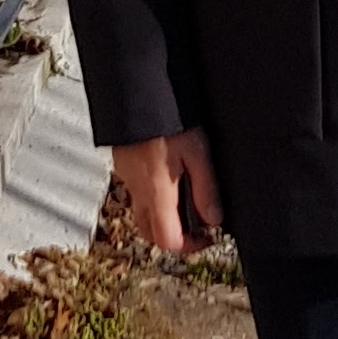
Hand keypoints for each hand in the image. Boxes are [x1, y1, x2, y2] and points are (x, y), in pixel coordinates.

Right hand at [111, 128, 222, 255]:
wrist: (135, 93)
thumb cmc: (167, 118)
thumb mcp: (197, 152)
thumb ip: (206, 188)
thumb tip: (214, 218)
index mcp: (157, 193)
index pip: (168, 240)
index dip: (191, 246)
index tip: (207, 235)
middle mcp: (138, 191)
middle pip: (150, 233)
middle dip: (173, 235)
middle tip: (196, 223)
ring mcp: (127, 178)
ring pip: (141, 213)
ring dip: (162, 216)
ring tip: (184, 199)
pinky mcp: (123, 165)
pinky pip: (136, 192)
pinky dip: (152, 196)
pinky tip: (168, 176)